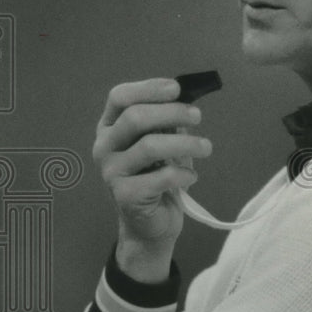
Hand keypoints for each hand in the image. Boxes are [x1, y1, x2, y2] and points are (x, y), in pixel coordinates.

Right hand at [93, 78, 212, 280]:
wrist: (151, 223)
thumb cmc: (157, 177)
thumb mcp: (162, 143)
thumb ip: (167, 122)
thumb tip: (186, 101)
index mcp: (110, 127)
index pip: (120, 97)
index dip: (148, 88)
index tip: (177, 88)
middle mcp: (105, 147)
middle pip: (135, 118)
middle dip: (172, 112)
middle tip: (198, 116)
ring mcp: (111, 172)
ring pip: (149, 146)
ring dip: (185, 143)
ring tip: (206, 147)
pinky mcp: (125, 195)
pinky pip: (160, 177)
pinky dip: (183, 174)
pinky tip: (192, 177)